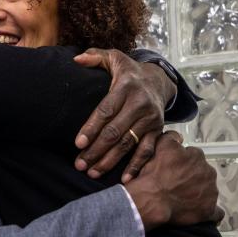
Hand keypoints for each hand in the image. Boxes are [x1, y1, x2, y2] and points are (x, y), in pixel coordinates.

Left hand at [73, 48, 176, 181]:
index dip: (92, 127)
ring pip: (128, 144)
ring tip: (92, 173)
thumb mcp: (115, 58)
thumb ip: (96, 56)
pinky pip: (147, 151)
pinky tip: (125, 180)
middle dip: (96, 150)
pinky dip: (136, 166)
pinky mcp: (158, 130)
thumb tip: (77, 59)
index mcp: (126, 86)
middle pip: (115, 131)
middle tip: (79, 164)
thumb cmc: (130, 72)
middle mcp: (140, 103)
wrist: (160, 81)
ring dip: (110, 161)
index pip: (106, 110)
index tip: (78, 143)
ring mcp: (151, 119)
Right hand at [123, 131, 221, 230]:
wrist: (152, 199)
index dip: (183, 164)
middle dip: (193, 178)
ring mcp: (210, 192)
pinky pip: (216, 213)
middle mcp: (208, 172)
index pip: (194, 157)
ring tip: (183, 199)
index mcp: (197, 157)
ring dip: (199, 193)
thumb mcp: (160, 146)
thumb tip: (179, 137)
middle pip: (202, 173)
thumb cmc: (154, 174)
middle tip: (177, 185)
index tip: (174, 170)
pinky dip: (210, 212)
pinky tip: (200, 212)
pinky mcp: (209, 210)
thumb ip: (172, 137)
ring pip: (208, 190)